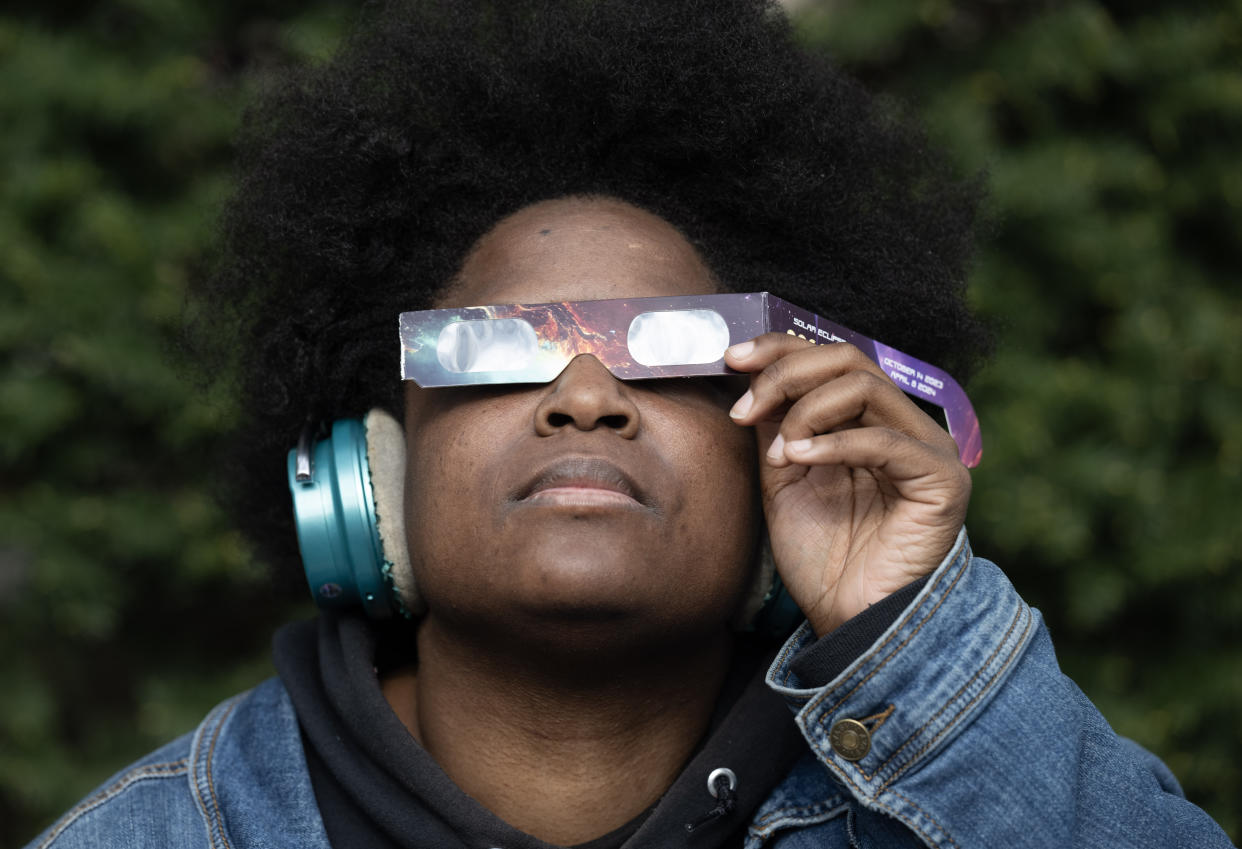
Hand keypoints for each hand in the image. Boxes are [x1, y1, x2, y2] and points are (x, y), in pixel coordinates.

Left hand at [725, 334, 970, 635]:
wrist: (850, 621)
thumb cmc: (821, 557)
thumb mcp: (785, 478)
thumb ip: (775, 426)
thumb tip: (749, 373)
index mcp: (870, 420)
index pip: (831, 358)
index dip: (780, 349)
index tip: (731, 359)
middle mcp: (904, 425)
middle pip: (848, 359)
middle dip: (785, 374)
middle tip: (746, 408)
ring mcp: (927, 448)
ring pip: (865, 385)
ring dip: (806, 410)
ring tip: (779, 452)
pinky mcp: (941, 478)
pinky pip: (885, 440)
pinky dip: (834, 442)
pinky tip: (797, 457)